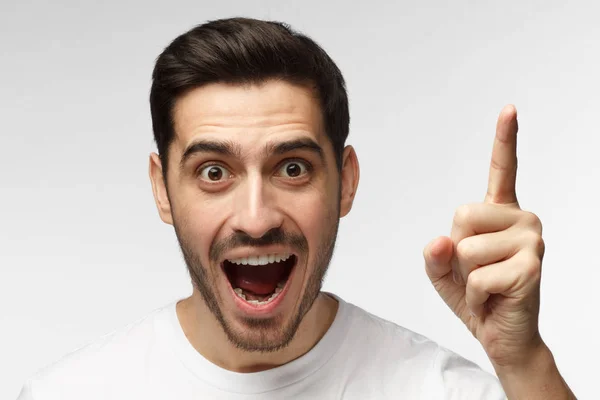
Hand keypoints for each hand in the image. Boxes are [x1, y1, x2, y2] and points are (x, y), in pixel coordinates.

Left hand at [423, 105, 545, 367]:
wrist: (502, 337)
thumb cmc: (477, 298)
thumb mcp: (443, 272)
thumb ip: (435, 254)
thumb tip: (440, 241)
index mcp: (501, 214)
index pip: (503, 170)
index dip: (505, 139)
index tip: (509, 108)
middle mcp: (522, 219)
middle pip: (461, 215)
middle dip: (457, 252)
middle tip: (479, 272)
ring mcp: (531, 240)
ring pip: (465, 248)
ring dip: (466, 277)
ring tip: (488, 286)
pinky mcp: (531, 266)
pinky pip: (476, 276)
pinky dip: (475, 295)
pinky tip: (495, 299)